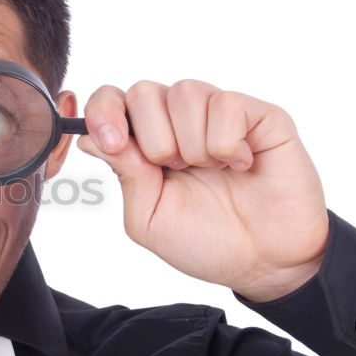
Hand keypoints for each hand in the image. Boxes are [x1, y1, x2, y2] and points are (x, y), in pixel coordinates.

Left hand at [78, 79, 328, 301]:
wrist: (265, 264)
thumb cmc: (207, 242)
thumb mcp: (149, 218)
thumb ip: (124, 174)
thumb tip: (89, 137)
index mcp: (145, 143)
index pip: (111, 100)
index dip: (104, 112)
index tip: (112, 141)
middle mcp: (179, 121)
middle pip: (142, 92)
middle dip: (153, 140)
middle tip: (177, 170)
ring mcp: (219, 113)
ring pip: (184, 92)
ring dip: (192, 143)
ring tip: (214, 170)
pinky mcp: (259, 114)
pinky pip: (226, 104)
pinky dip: (228, 143)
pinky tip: (242, 164)